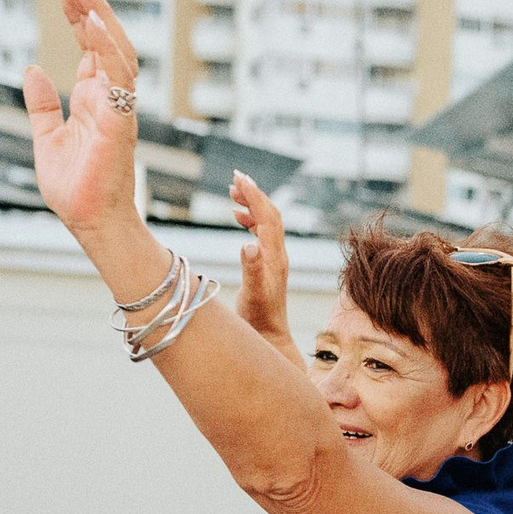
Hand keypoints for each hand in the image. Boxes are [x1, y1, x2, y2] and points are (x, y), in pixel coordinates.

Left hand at [20, 0, 142, 237]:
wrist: (89, 222)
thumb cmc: (75, 190)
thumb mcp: (47, 138)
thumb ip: (42, 105)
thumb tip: (33, 71)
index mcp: (94, 102)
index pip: (92, 50)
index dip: (81, 19)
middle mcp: (109, 100)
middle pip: (106, 43)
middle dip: (91, 9)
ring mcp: (118, 109)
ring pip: (118, 52)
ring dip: (101, 19)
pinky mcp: (119, 121)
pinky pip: (118, 77)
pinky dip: (107, 47)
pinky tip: (92, 23)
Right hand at [231, 171, 297, 363]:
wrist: (269, 336)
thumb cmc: (259, 318)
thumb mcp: (252, 294)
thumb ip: (251, 269)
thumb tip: (248, 243)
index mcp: (274, 256)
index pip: (267, 217)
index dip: (254, 195)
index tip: (239, 177)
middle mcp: (277, 255)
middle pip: (270, 214)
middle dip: (254, 194)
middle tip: (236, 177)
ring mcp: (274, 260)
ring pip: (267, 223)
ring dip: (252, 205)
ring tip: (234, 192)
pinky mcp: (268, 266)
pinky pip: (263, 234)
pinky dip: (251, 220)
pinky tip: (239, 218)